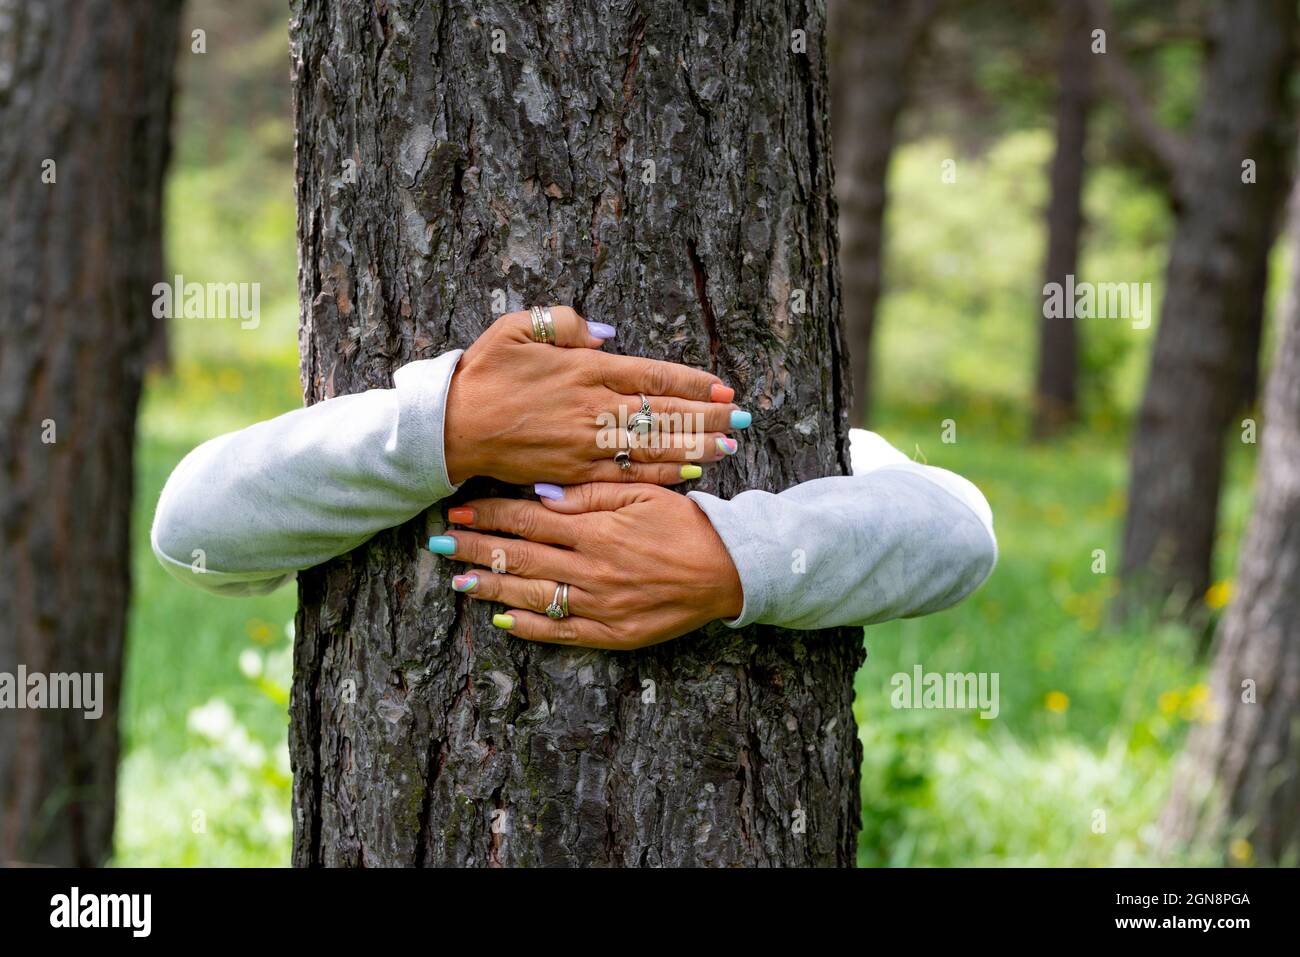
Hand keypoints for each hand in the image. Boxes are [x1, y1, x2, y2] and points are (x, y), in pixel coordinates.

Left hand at [429, 483, 743, 649]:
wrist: (726, 570)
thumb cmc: (684, 524)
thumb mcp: (641, 494)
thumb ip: (589, 494)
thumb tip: (540, 495)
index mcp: (595, 529)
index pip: (528, 520)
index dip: (489, 515)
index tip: (458, 510)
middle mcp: (590, 569)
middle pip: (519, 557)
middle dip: (475, 548)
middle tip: (438, 543)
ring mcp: (598, 605)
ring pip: (532, 595)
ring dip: (491, 587)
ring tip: (457, 580)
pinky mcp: (612, 633)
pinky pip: (561, 632)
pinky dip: (529, 628)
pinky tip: (502, 620)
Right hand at [442, 306, 746, 485]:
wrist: (449, 425)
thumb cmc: (483, 373)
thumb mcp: (517, 328)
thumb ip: (564, 323)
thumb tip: (607, 334)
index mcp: (584, 369)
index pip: (653, 376)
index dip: (694, 384)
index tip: (724, 389)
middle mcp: (593, 407)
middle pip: (664, 413)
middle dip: (708, 417)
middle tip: (743, 420)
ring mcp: (585, 443)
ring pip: (653, 446)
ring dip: (695, 446)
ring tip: (729, 447)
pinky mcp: (573, 471)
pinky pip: (627, 474)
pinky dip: (660, 474)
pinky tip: (689, 474)